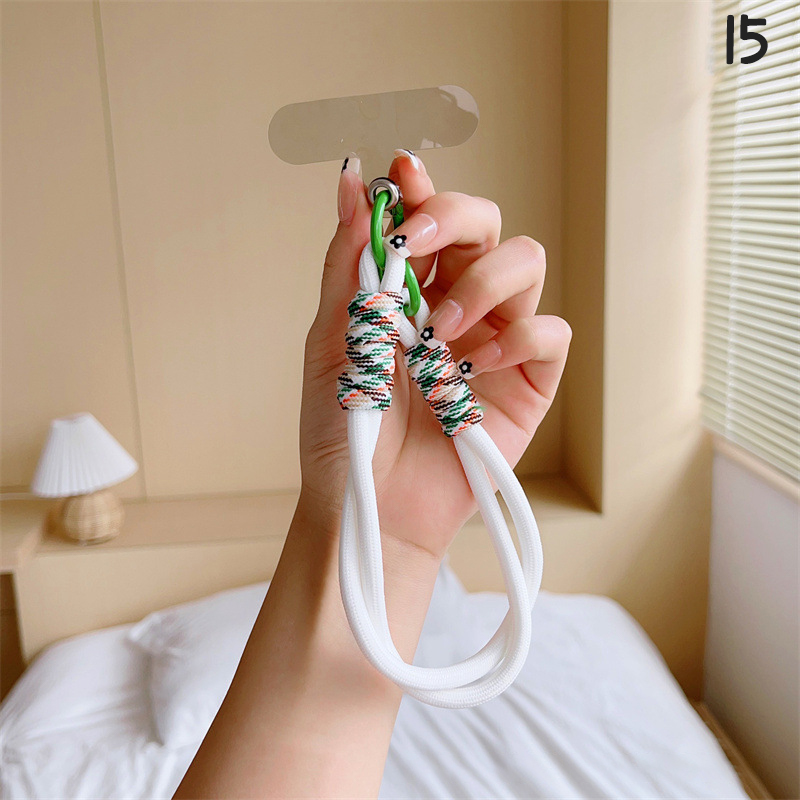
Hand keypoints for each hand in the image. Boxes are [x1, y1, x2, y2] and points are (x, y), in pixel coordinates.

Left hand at [300, 151, 570, 556]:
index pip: (426, 218)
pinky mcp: (530, 382)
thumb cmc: (345, 432)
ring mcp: (496, 340)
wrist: (370, 506)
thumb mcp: (332, 343)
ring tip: (438, 333)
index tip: (403, 170)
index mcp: (408, 290)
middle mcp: (457, 303)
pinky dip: (518, 337)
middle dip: (452, 217)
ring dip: (481, 283)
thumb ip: (347, 265)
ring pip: (525, 262)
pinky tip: (475, 369)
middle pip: (483, 223)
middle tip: (412, 243)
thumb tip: (351, 181)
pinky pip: (549, 333)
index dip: (421, 186)